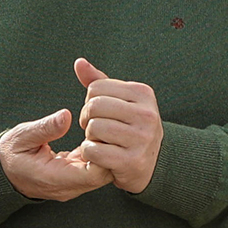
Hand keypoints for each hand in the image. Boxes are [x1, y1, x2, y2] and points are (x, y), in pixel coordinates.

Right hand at [0, 107, 110, 201]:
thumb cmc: (10, 154)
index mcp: (55, 179)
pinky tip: (95, 138)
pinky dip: (99, 155)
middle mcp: (68, 188)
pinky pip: (95, 171)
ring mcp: (72, 186)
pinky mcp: (75, 180)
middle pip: (105, 175)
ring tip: (100, 132)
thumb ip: (45, 128)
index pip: (95, 174)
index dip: (104, 153)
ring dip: (106, 153)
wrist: (0, 172)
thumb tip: (66, 115)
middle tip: (104, 129)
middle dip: (110, 152)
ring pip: (104, 174)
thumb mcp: (22, 136)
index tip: (97, 133)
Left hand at [72, 59, 162, 194]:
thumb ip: (98, 81)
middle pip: (93, 106)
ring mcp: (143, 138)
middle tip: (97, 130)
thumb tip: (79, 62)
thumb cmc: (127, 127)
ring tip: (103, 142)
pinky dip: (90, 154)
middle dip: (87, 119)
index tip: (100, 114)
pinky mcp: (133, 161)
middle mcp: (147, 114)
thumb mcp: (119, 101)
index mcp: (144, 93)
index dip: (89, 101)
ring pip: (93, 128)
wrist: (148, 164)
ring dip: (90, 137)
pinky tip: (102, 156)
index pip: (95, 88)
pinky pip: (92, 151)